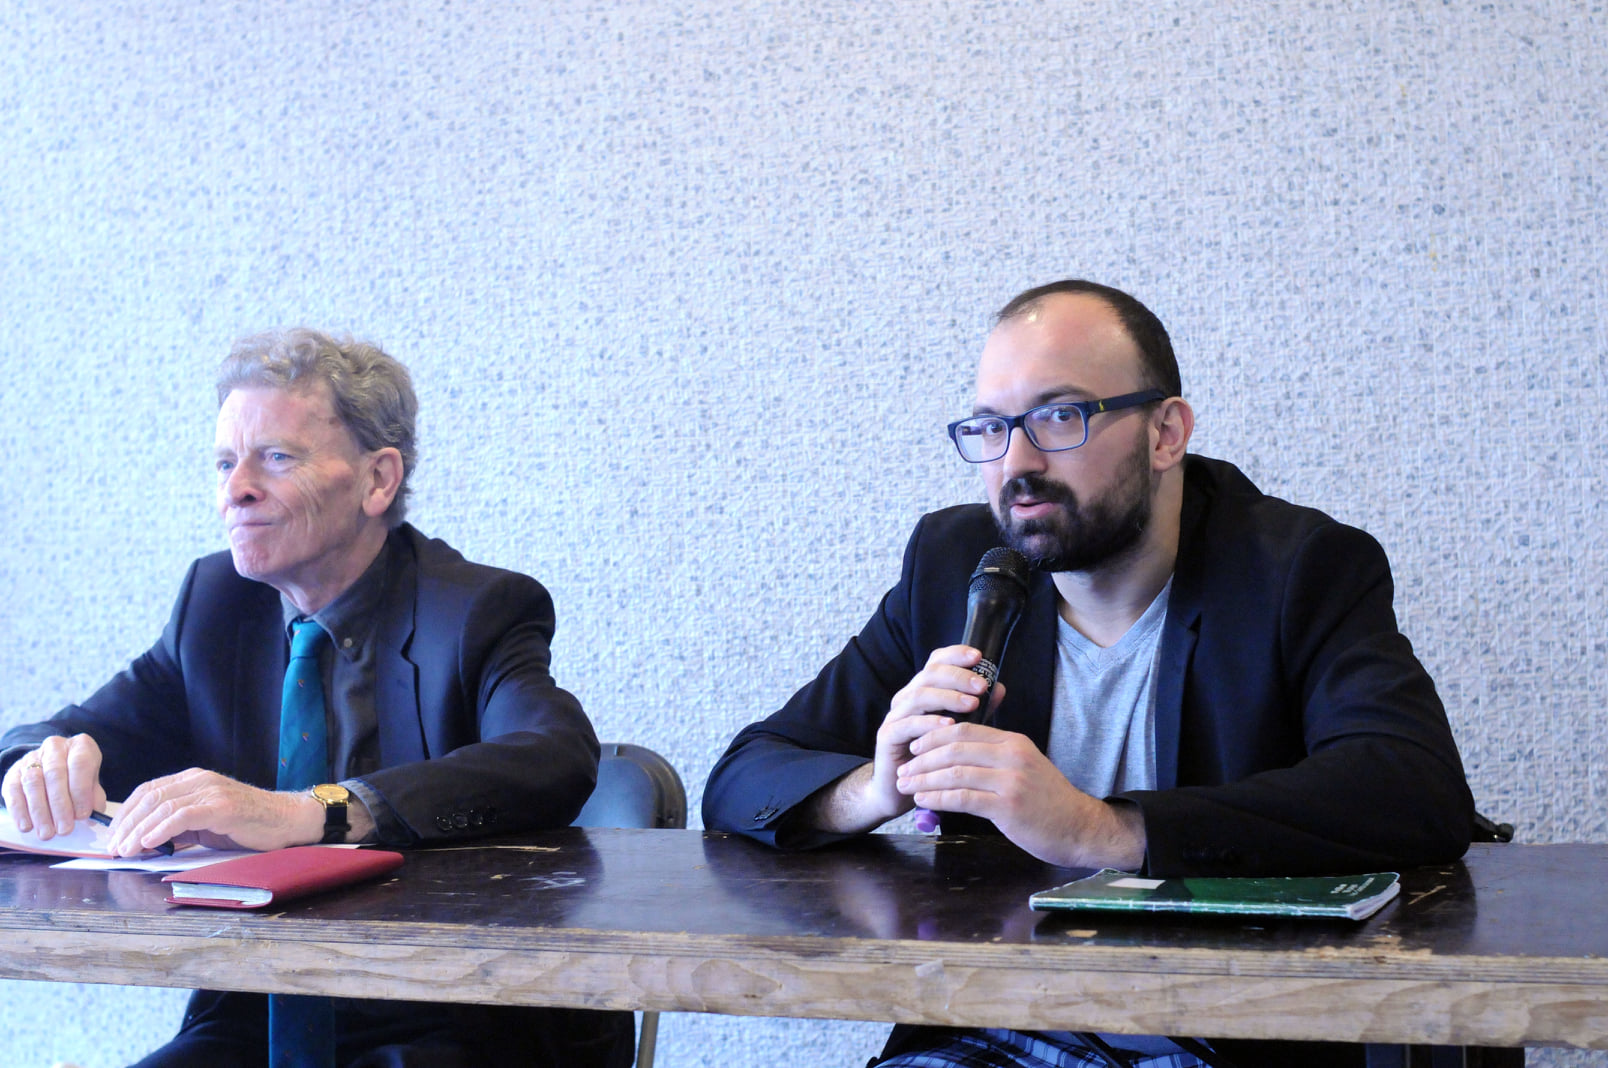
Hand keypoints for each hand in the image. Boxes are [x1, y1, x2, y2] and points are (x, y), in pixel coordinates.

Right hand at [1, 734, 106, 839]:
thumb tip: (91, 816)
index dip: (81, 791)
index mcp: (80, 745)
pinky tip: (27, 826)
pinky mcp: (13, 772)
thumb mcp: (92, 783)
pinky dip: (20, 811)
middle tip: (64, 829)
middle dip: (60, 805)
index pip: (80, 764)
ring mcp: (31, 758)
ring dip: (40, 811)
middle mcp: (55, 747)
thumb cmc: (78, 777)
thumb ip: (94, 798)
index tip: (83, 815)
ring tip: (47, 833)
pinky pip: (13, 791)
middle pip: (55, 774)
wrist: (53, 766)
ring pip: (33, 782)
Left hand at [106, 769, 324, 856]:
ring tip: (124, 851)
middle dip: (126, 824)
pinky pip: (182, 816)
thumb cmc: (247, 825)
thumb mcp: (205, 824)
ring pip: (162, 806)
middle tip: (112, 848)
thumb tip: (144, 843)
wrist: (286, 820)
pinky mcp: (222, 806)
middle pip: (150, 797)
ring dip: (138, 831)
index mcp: (193, 780)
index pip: (148, 790)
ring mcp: (211, 791)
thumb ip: (178, 827)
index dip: (125, 813)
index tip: (112, 836)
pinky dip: (160, 830)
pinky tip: (147, 844)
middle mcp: (199, 780)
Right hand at [799, 645, 1005, 834]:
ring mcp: (895, 716)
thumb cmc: (933, 759)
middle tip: (981, 685)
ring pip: (919, 696)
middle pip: (929, 674)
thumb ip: (977, 709)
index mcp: (923, 691)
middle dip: (958, 677)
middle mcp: (907, 698)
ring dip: (947, 697)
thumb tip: (999, 688)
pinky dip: (929, 723)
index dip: (955, 654)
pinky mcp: (887, 737)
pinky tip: (949, 725)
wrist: (901, 790)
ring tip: (971, 704)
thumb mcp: (960, 730)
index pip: (936, 662)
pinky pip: (907, 724)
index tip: (979, 656)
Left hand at [897, 722, 1145, 869]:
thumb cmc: (1048, 801)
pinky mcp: (1008, 806)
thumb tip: (958, 752)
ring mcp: (1011, 780)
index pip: (965, 730)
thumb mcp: (1025, 766)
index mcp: (1014, 742)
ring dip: (924, 780)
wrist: (1080, 828)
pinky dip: (937, 798)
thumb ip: (996, 756)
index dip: (934, 736)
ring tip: (906, 786)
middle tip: (904, 769)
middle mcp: (1012, 756)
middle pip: (955, 748)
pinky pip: (962, 798)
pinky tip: (923, 801)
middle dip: (923, 759)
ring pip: (954, 772)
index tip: (914, 746)